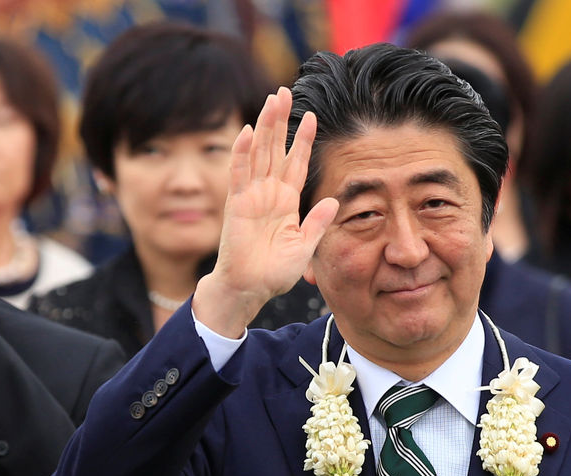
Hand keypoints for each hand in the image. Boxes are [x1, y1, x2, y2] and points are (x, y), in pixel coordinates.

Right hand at [193, 87, 338, 336]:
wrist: (250, 288)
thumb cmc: (276, 272)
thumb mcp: (306, 246)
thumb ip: (318, 223)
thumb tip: (334, 200)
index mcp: (287, 201)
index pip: (297, 163)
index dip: (303, 140)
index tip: (313, 116)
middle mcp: (269, 193)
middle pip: (276, 149)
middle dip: (282, 121)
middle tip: (286, 92)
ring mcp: (251, 196)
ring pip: (259, 153)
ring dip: (265, 127)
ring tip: (272, 100)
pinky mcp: (236, 205)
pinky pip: (240, 174)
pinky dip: (242, 153)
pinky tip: (248, 131)